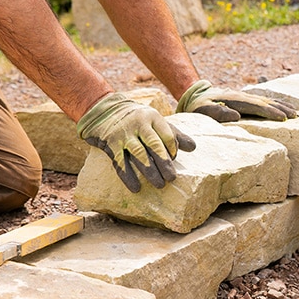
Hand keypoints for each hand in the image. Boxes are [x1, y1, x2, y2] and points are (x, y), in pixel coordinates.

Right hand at [77, 93, 195, 192]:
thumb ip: (174, 134)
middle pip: (155, 145)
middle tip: (172, 179)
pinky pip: (121, 162)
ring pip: (139, 154)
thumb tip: (193, 147)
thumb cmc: (137, 120)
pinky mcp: (110, 143)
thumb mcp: (155, 121)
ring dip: (150, 171)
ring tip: (160, 184)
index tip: (174, 159)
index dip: (173, 149)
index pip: (168, 135)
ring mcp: (124, 134)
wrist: (104, 111)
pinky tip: (136, 188)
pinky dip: (128, 176)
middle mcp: (139, 124)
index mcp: (153, 118)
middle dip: (164, 163)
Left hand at [177, 80, 297, 121]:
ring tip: (296, 113)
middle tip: (296, 116)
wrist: (196, 95)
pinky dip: (276, 104)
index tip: (284, 118)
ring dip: (282, 106)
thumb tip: (236, 115)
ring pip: (267, 100)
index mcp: (235, 100)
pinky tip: (283, 108)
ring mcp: (245, 96)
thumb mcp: (203, 110)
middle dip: (282, 108)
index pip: (257, 106)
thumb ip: (218, 112)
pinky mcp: (246, 99)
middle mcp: (243, 96)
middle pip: (266, 102)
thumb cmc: (198, 107)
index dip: (271, 112)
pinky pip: (264, 102)